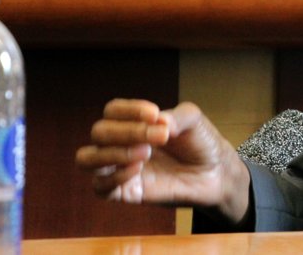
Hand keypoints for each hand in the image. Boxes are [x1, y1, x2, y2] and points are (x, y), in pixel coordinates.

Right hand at [75, 99, 251, 222]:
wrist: (216, 173)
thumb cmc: (200, 143)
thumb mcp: (194, 121)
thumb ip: (178, 116)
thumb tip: (158, 122)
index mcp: (133, 123)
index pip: (112, 111)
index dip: (128, 110)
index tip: (154, 113)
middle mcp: (121, 143)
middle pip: (99, 131)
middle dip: (128, 132)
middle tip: (160, 137)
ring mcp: (120, 168)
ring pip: (87, 159)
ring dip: (112, 153)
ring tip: (145, 153)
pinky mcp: (125, 192)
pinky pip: (99, 186)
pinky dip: (114, 176)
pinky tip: (138, 169)